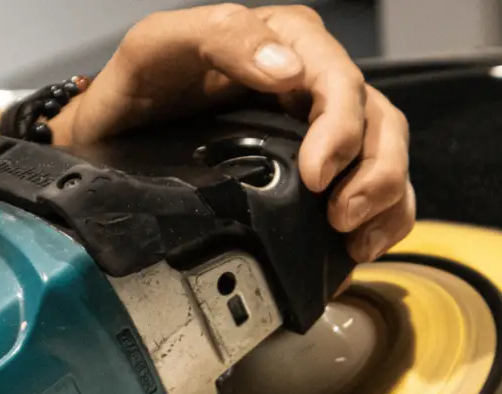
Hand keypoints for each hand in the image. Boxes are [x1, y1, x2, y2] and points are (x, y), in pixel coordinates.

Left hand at [52, 3, 413, 262]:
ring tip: (351, 238)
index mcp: (287, 43)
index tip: (316, 175)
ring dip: (384, 200)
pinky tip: (357, 248)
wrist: (114, 140)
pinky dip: (384, 220)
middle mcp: (312, 84)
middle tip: (341, 215)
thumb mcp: (160, 45)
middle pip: (379, 120)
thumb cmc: (137, 88)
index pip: (339, 81)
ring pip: (387, 155)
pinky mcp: (320, 171)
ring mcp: (320, 129)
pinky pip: (377, 190)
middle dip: (373, 172)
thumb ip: (223, 37)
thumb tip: (288, 72)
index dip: (340, 128)